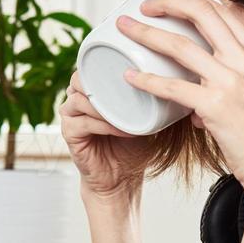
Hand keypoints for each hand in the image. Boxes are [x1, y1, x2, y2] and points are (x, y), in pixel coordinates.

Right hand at [59, 70, 154, 201]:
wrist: (121, 179)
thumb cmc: (133, 145)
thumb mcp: (144, 116)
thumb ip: (148, 96)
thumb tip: (174, 77)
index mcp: (91, 90)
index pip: (90, 66)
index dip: (107, 64)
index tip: (133, 69)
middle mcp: (76, 100)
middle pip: (78, 78)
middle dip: (103, 82)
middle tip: (128, 88)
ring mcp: (70, 117)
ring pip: (79, 99)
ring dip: (106, 105)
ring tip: (128, 114)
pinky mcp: (69, 135)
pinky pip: (83, 122)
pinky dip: (106, 125)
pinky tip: (125, 130)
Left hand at [118, 0, 243, 210]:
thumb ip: (230, 95)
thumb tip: (197, 108)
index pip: (221, 11)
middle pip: (201, 14)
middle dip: (168, 2)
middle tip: (144, 3)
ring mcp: (232, 82)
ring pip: (180, 46)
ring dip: (147, 33)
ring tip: (125, 28)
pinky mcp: (216, 107)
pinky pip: (173, 87)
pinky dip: (147, 80)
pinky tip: (131, 76)